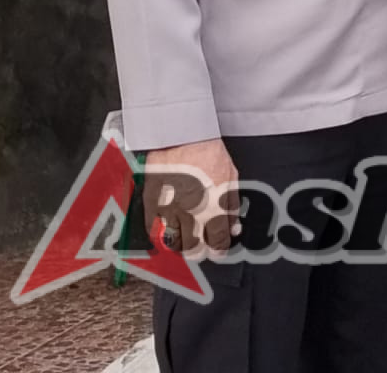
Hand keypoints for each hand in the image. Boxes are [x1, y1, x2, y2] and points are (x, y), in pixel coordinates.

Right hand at [143, 138, 238, 258]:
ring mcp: (169, 211)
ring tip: (185, 240)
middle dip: (200, 252)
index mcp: (213, 209)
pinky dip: (160, 235)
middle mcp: (191, 215)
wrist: (180, 134)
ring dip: (180, 245)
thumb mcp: (231, 177)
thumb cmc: (209, 152)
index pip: (218, 242)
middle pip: (194, 250)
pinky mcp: (151, 204)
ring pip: (173, 243)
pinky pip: (153, 230)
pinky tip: (167, 231)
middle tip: (202, 247)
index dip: (219, 249)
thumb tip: (234, 229)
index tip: (218, 249)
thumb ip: (232, 206)